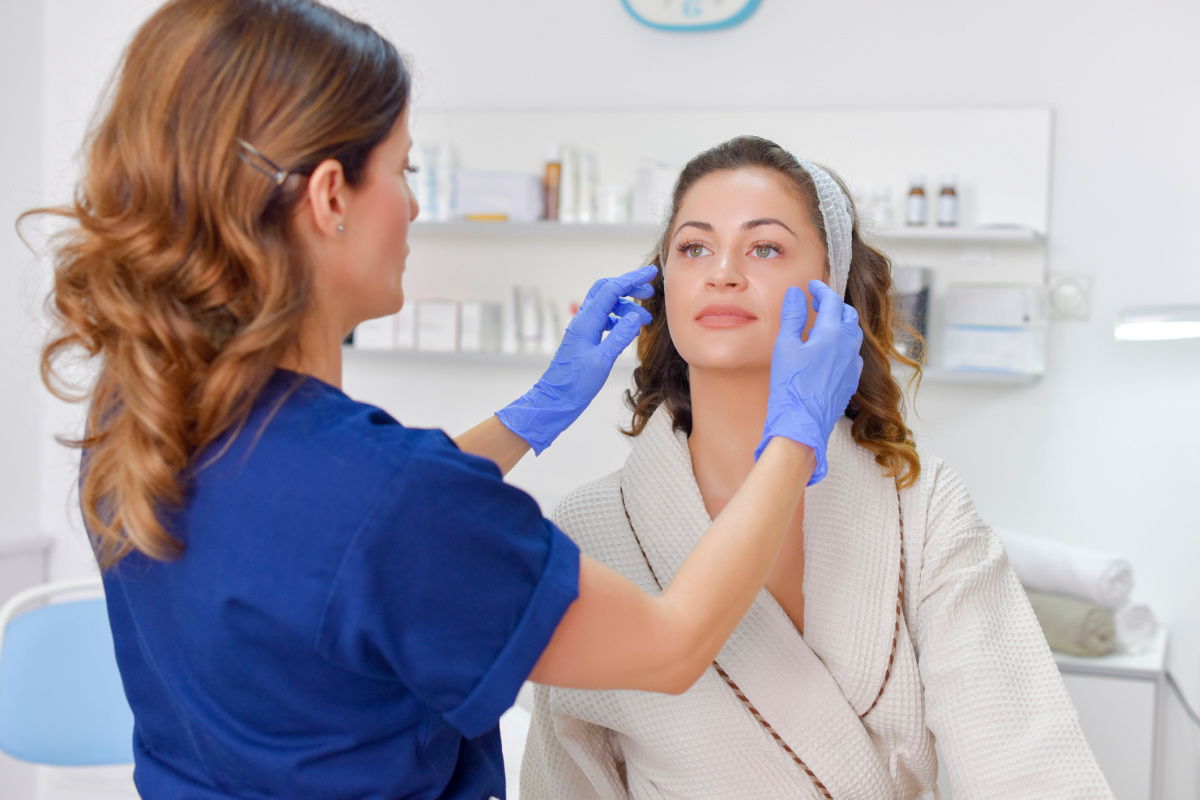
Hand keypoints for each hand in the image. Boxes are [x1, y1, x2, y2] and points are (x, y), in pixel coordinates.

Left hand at [495, 266, 656, 453]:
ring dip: (626, 306)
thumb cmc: (575, 384)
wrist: (556, 400)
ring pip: (606, 305)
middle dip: (628, 287)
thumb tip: (637, 316)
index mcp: (586, 322)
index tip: (651, 273)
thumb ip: (620, 337)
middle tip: (649, 292)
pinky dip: (618, 319)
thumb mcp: (602, 361)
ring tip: (645, 319)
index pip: (611, 290)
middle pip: (606, 291)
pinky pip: (603, 319)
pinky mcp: (585, 339)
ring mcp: (583, 329)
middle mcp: (583, 321)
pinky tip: (628, 329)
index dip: (632, 279)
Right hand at [754, 281, 863, 484]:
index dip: (821, 289)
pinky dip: (844, 345)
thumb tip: (796, 293)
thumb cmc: (790, 387)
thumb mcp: (785, 347)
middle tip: (819, 301)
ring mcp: (852, 365)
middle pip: (848, 315)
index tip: (812, 286)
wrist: (801, 424)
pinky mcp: (850, 381)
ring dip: (842, 324)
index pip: (832, 301)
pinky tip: (832, 352)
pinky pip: (853, 355)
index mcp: (832, 334)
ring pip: (854, 335)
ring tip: (826, 324)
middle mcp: (848, 347)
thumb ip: (793, 316)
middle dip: (834, 304)